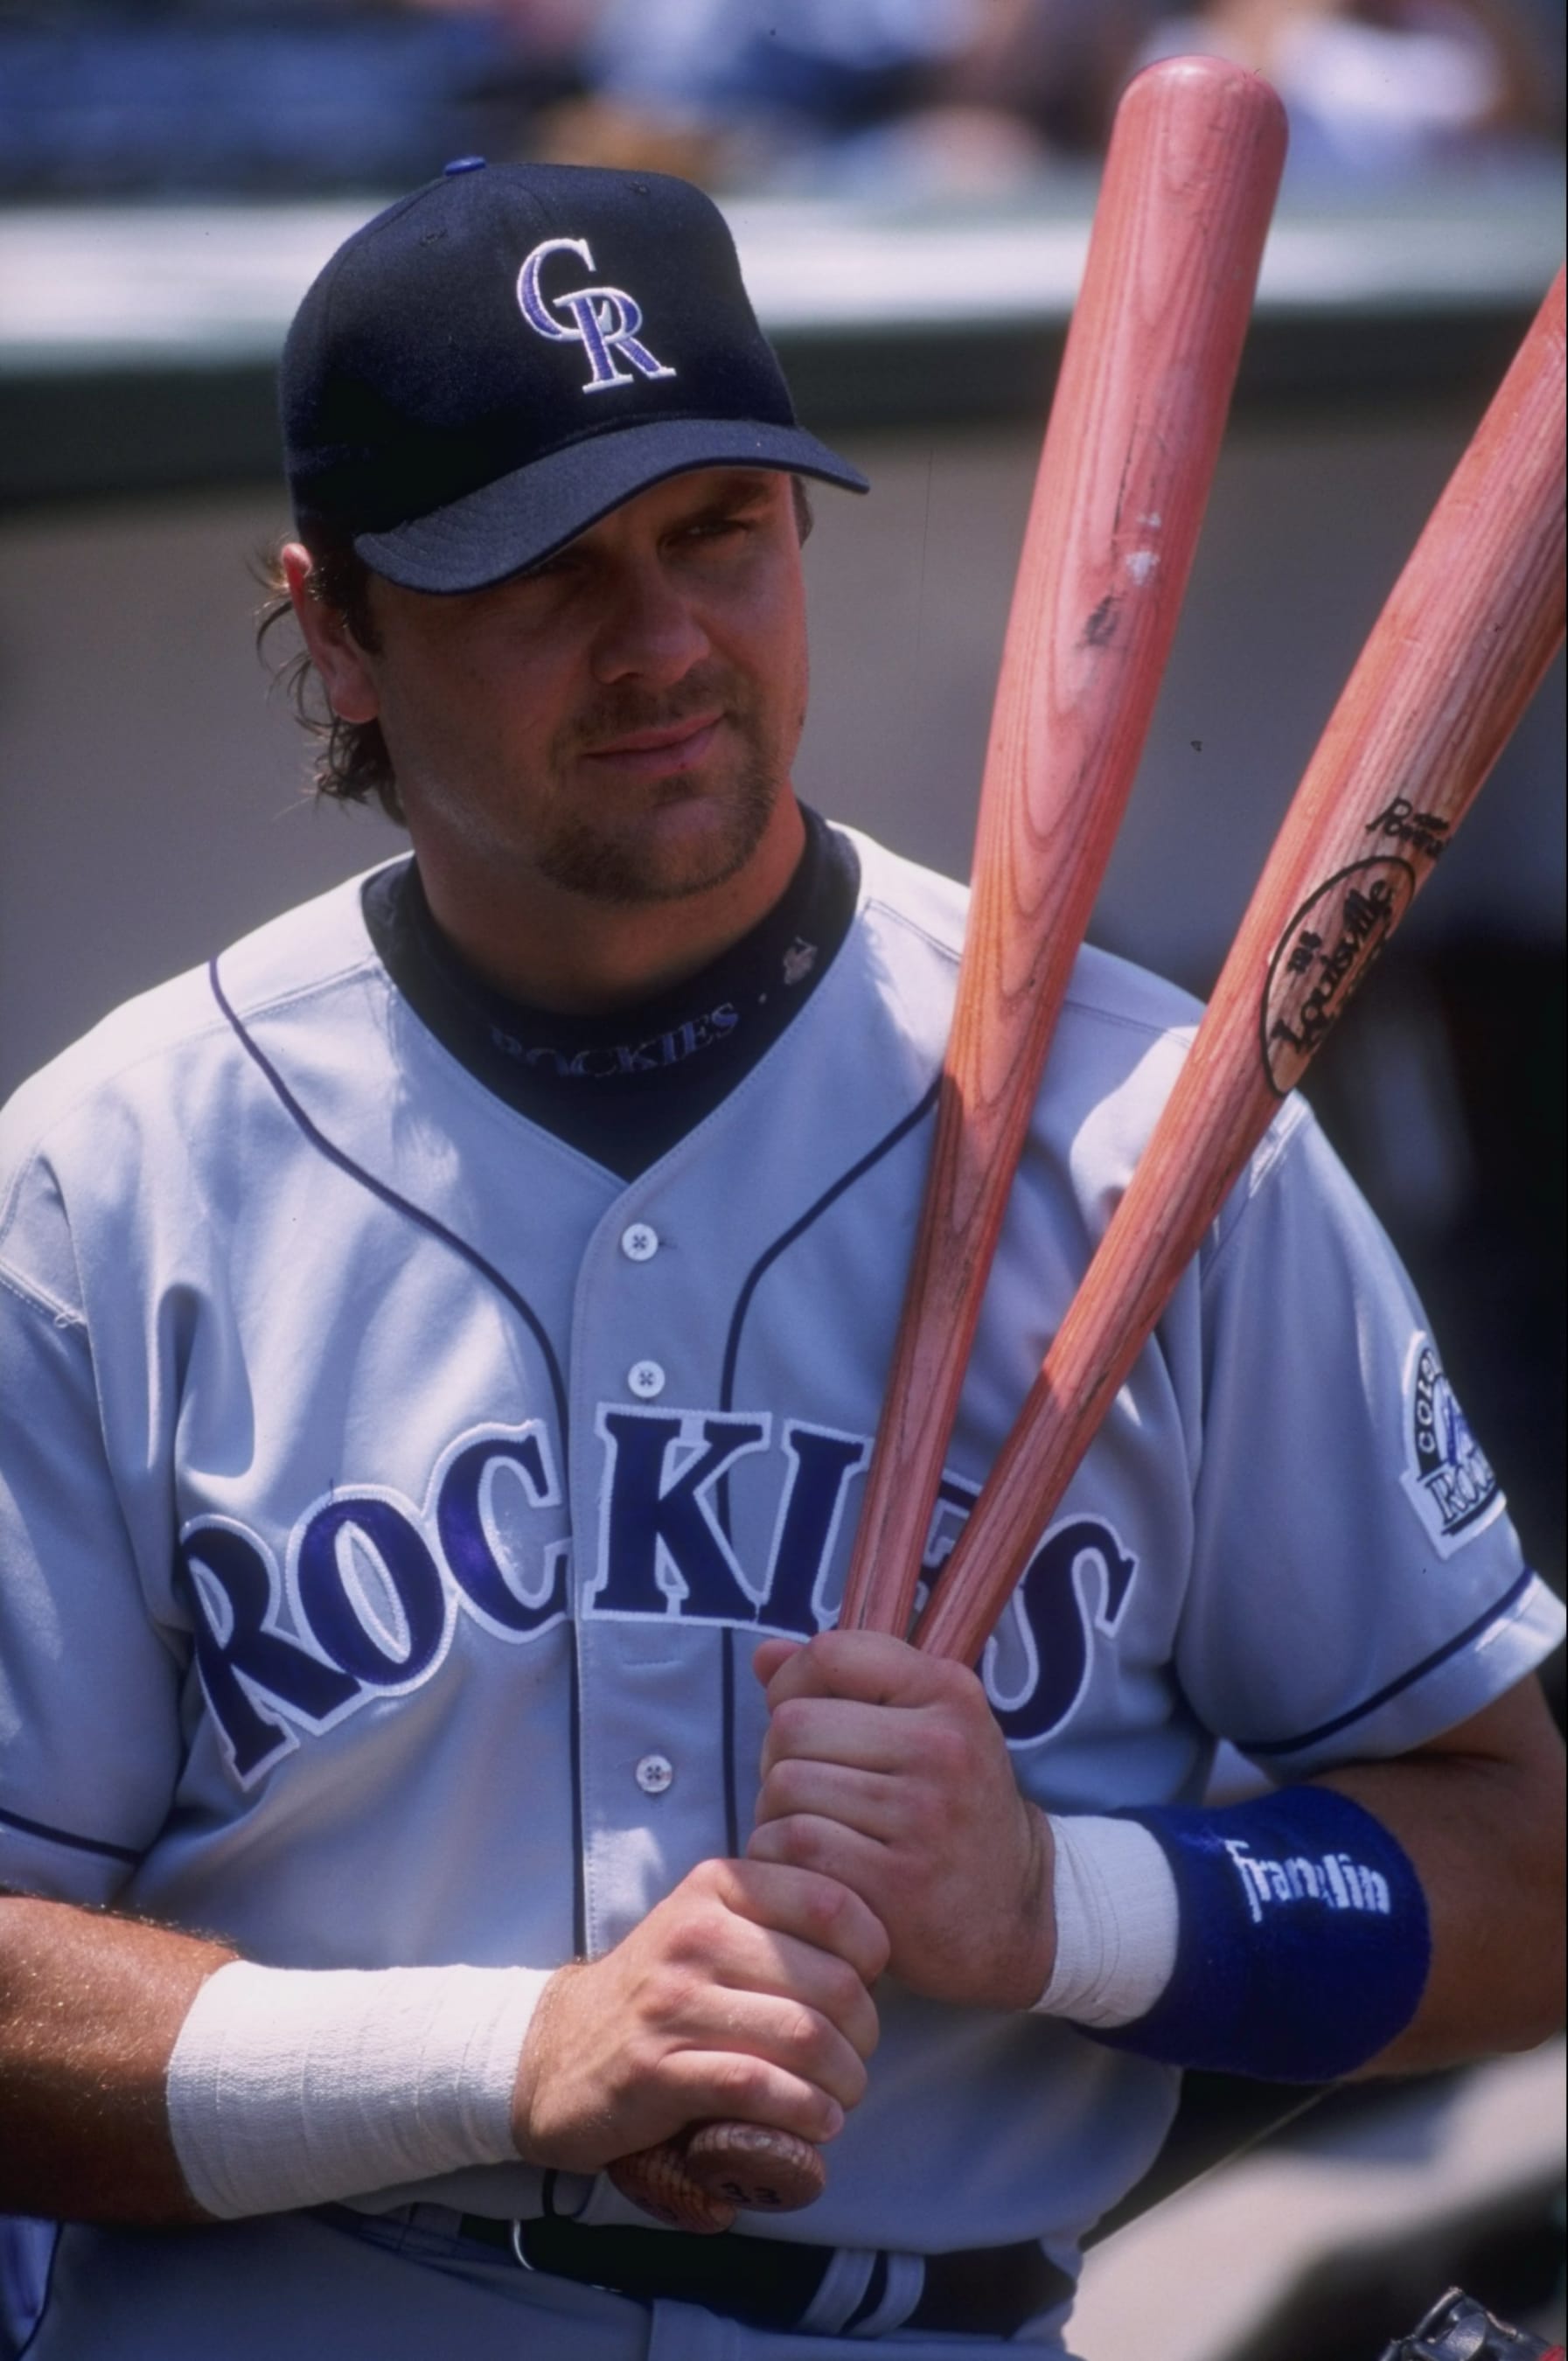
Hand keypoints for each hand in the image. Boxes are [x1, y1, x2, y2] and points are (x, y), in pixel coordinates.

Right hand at [511, 1857, 887, 2172]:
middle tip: (859, 2058)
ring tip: (842, 2097)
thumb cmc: (660, 1993)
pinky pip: (758, 2087)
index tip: (870, 1985)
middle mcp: (695, 1933)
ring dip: (843, 2080)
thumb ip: (779, 1918)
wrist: (555, 2052)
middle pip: (829, 1980)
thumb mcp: (711, 1926)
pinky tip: (816, 2122)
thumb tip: (878, 1945)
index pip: (831, 1901)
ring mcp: (672, 2001)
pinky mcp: (656, 2070)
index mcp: (717, 1887)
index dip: (873, 1950)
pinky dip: (804, 2112)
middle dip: (865, 2032)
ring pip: (802, 2035)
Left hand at [749, 1630, 1054, 2010]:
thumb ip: (847, 1683)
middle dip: (778, 1757)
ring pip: (785, 1785)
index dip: (791, 1682)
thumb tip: (765, 1655)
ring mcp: (921, 1816)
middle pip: (793, 1724)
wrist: (1011, 1914)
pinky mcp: (896, 1882)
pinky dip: (780, 1857)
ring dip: (776, 1812)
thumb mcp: (925, 1727)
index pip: (832, 1654)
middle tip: (807, 1790)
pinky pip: (792, 1846)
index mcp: (949, 1692)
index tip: (800, 1717)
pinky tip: (808, 1867)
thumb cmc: (951, 1809)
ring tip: (812, 1828)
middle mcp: (941, 1747)